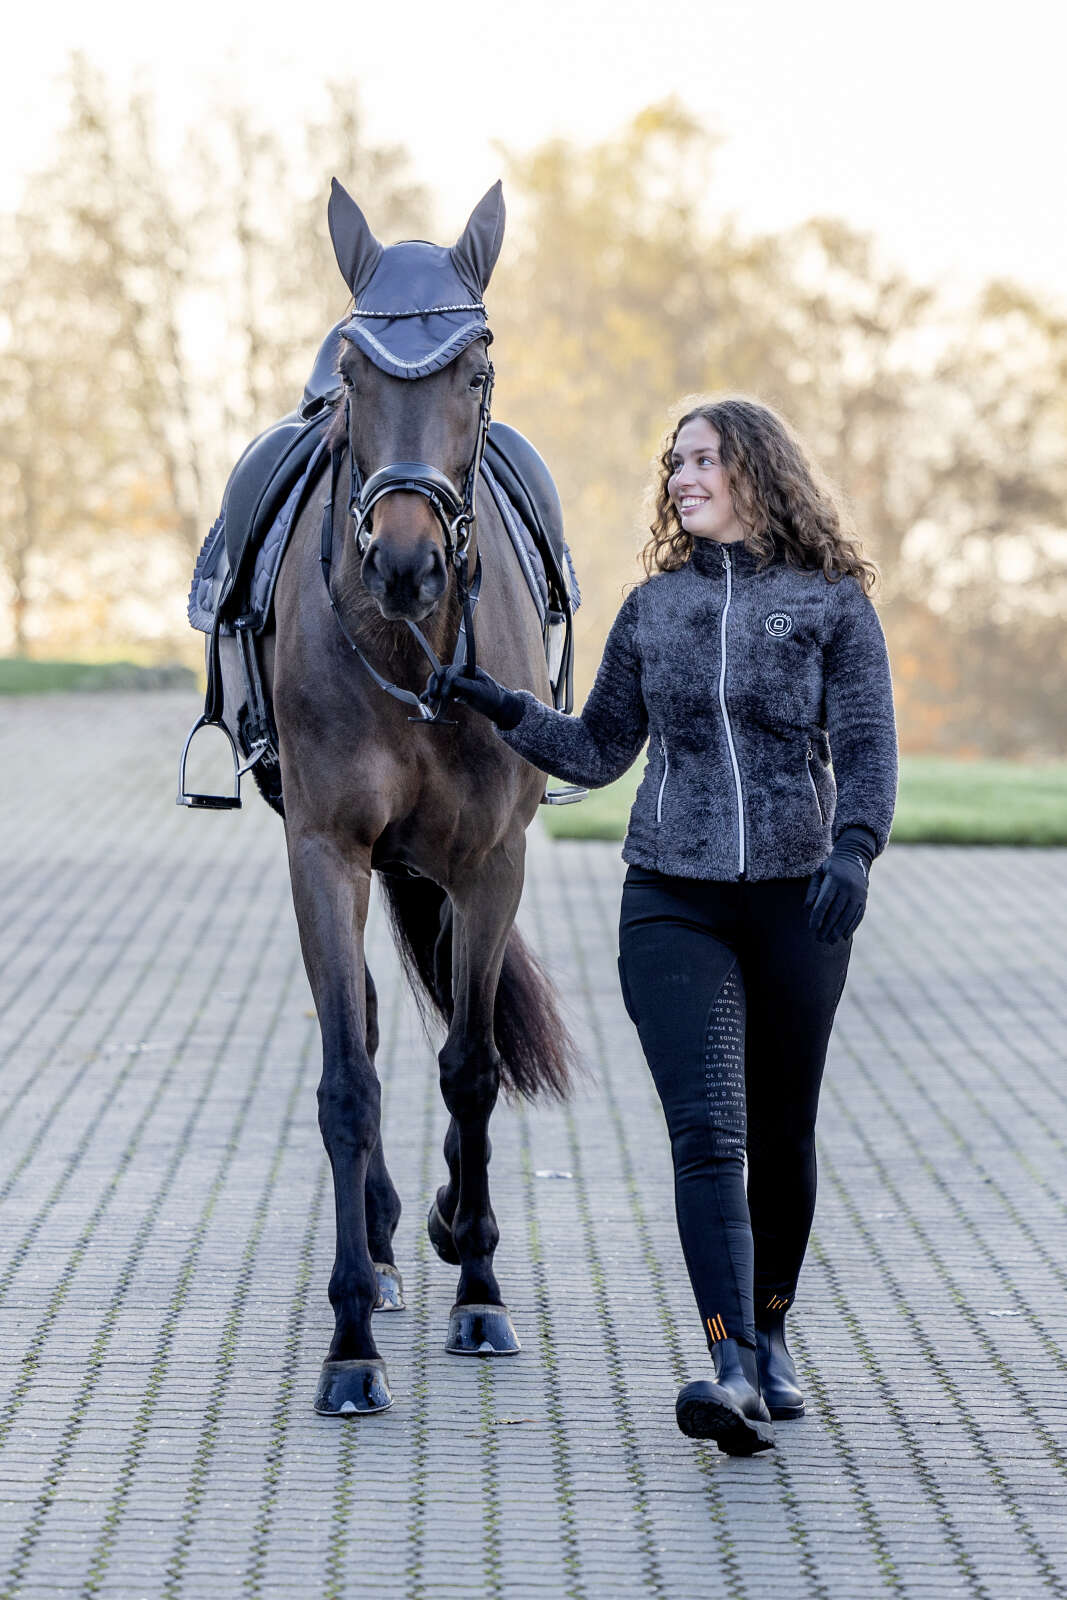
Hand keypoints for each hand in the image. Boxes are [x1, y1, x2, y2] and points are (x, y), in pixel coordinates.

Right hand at [422, 664, 524, 728]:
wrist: (495, 705)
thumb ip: (467, 684)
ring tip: (426, 702)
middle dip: (435, 685)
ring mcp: (455, 682)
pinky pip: (440, 693)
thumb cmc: (492, 694)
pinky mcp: (452, 691)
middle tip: (432, 697)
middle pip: (441, 675)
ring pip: (438, 684)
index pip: (452, 670)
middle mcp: (459, 673)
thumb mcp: (481, 690)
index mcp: (467, 668)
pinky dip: (433, 696)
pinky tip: (424, 701)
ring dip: (431, 692)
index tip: (445, 694)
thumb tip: (452, 680)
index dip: (447, 681)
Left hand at [804, 827, 875, 942]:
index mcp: (834, 879)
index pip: (824, 902)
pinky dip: (851, 927)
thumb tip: (808, 908)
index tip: (812, 928)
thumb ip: (813, 889)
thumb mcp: (819, 873)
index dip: (818, 916)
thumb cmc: (831, 868)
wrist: (854, 858)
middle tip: (819, 939)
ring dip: (839, 930)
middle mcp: (848, 886)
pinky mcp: (864, 899)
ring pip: (848, 915)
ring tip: (830, 940)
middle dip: (827, 927)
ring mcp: (858, 893)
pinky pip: (858, 915)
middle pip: (836, 911)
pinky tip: (844, 936)